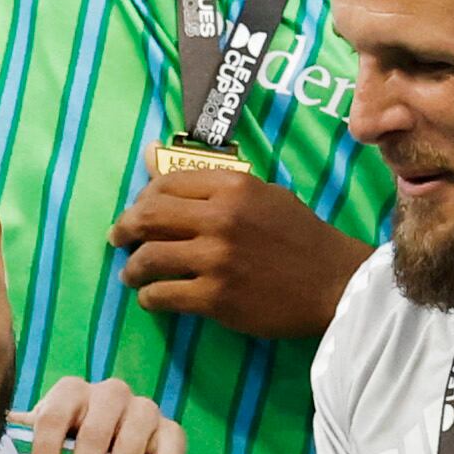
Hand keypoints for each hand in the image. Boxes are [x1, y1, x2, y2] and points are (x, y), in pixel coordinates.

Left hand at [16, 373, 192, 453]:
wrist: (113, 449)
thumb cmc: (64, 452)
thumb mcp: (39, 443)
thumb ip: (12, 447)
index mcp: (71, 392)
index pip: (55, 413)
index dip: (46, 446)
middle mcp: (110, 393)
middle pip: (95, 429)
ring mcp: (144, 409)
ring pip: (132, 439)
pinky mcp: (172, 430)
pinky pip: (173, 450)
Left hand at [115, 157, 372, 342]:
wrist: (334, 283)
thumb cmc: (300, 236)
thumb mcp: (262, 195)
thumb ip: (210, 181)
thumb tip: (150, 155)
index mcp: (234, 186)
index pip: (167, 183)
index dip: (142, 198)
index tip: (138, 212)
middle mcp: (221, 217)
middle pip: (149, 217)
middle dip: (125, 230)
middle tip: (119, 240)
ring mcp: (217, 258)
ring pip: (149, 258)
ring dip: (132, 268)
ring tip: (132, 275)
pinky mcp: (217, 297)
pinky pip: (164, 295)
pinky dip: (150, 298)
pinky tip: (152, 298)